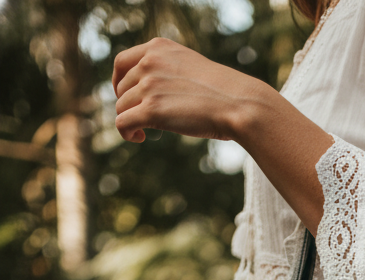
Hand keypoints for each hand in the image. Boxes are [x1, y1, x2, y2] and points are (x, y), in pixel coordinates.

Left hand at [113, 37, 257, 143]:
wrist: (237, 103)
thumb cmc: (221, 91)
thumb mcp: (189, 68)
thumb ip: (167, 71)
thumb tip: (151, 92)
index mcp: (158, 48)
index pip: (121, 62)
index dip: (119, 82)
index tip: (126, 95)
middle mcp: (149, 62)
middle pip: (122, 89)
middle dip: (128, 106)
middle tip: (144, 119)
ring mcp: (149, 85)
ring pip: (121, 107)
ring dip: (130, 122)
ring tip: (144, 133)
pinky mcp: (152, 110)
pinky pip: (122, 123)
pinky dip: (126, 133)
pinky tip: (139, 138)